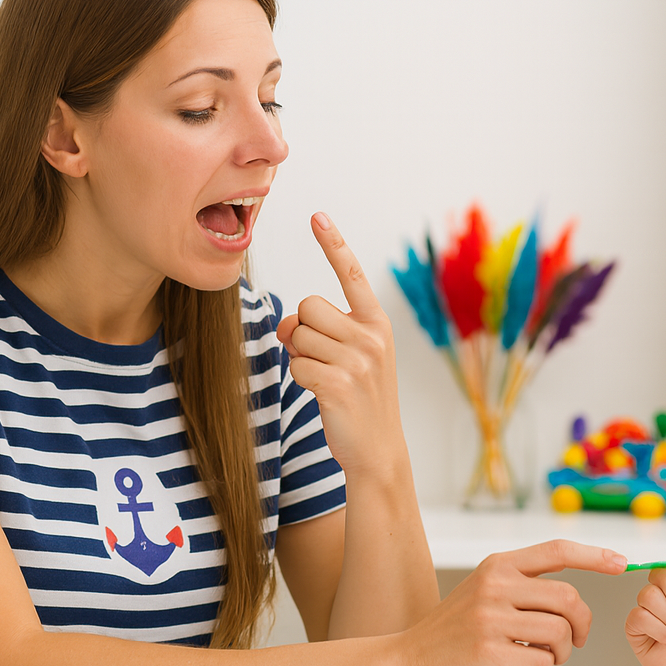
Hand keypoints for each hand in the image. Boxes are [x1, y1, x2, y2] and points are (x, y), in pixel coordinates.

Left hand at [276, 212, 401, 478]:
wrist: (378, 449)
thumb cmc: (360, 398)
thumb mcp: (352, 357)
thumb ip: (323, 331)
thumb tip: (287, 324)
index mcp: (377, 323)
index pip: (352, 274)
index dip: (333, 244)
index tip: (317, 216)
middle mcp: (371, 336)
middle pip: (307, 307)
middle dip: (302, 330)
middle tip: (321, 358)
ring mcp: (358, 360)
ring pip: (298, 336)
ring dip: (301, 357)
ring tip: (326, 378)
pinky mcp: (339, 384)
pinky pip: (297, 365)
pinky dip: (301, 379)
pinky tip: (323, 394)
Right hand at [399, 540, 626, 665]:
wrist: (409, 661)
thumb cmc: (453, 633)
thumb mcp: (484, 594)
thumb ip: (522, 587)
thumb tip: (573, 599)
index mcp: (498, 566)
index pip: (556, 550)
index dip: (594, 555)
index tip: (622, 563)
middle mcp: (495, 584)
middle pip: (569, 598)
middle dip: (580, 627)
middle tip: (570, 644)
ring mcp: (490, 617)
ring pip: (560, 633)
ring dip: (560, 655)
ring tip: (541, 663)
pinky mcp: (487, 650)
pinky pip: (542, 664)